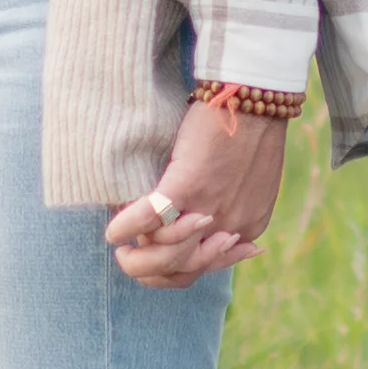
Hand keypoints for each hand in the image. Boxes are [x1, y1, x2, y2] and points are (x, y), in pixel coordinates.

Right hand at [108, 100, 290, 284]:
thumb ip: (228, 205)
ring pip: (163, 255)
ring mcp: (209, 211)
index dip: (170, 266)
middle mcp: (229, 228)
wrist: (254, 96)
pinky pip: (149, 219)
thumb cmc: (249, 129)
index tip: (155, 251)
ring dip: (136, 251)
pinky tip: (113, 229)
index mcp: (246, 228)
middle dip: (148, 268)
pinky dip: (126, 226)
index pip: (200, 270)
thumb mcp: (249, 182)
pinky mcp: (188, 186)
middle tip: (130, 254)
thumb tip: (195, 217)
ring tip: (120, 240)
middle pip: (179, 272)